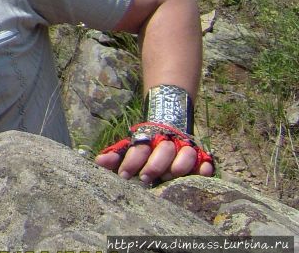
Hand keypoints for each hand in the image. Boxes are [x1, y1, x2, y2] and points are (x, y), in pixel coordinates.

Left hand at [95, 123, 215, 184]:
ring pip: (186, 154)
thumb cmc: (144, 148)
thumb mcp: (127, 149)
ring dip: (178, 166)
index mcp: (148, 140)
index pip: (140, 148)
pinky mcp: (200, 157)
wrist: (166, 126)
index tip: (124, 175)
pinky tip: (202, 173)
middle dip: (154, 165)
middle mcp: (167, 142)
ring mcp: (184, 148)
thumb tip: (100, 161)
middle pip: (163, 150)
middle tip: (145, 178)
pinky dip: (204, 167)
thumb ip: (115, 156)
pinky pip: (206, 161)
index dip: (132, 161)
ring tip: (169, 177)